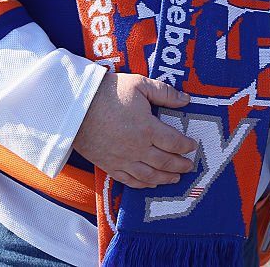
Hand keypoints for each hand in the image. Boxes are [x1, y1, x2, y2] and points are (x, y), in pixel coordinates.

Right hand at [72, 73, 194, 188]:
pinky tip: (150, 184)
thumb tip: (187, 100)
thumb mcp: (140, 84)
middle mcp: (138, 148)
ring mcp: (123, 160)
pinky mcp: (109, 165)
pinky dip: (143, 185)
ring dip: (165, 179)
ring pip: (149, 175)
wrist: (75, 107)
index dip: (186, 146)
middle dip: (180, 165)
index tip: (193, 147)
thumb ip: (165, 93)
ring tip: (175, 179)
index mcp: (148, 128)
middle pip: (165, 162)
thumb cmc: (109, 92)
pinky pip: (129, 181)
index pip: (174, 142)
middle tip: (189, 167)